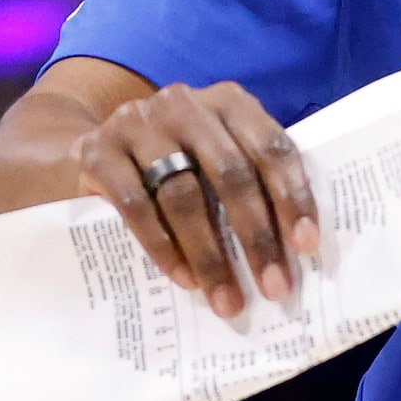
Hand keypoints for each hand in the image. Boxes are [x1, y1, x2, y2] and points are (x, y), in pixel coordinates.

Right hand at [76, 82, 317, 316]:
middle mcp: (185, 104)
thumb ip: (252, 178)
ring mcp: (137, 124)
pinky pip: (136, 207)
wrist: (93, 144)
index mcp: (229, 101)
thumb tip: (296, 245)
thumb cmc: (176, 156)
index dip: (294, 197)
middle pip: (231, 174)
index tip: (307, 246)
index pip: (273, 148)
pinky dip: (164, 248)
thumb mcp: (217, 151)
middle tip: (273, 286)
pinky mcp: (97, 153)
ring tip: (227, 299)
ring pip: (184, 196)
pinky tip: (186, 279)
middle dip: (257, 237)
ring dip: (210, 255)